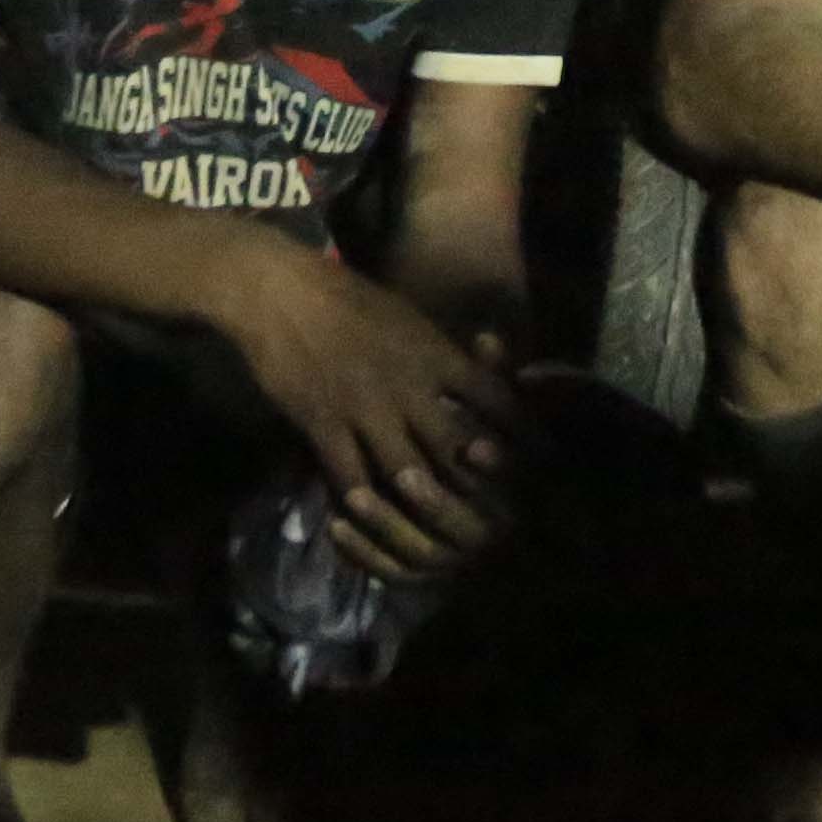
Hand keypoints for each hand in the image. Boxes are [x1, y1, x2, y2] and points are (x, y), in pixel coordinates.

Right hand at [217, 238, 524, 571]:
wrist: (281, 292)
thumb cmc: (347, 297)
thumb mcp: (409, 317)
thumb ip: (440, 353)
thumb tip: (477, 374)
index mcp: (435, 353)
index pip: (493, 397)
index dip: (519, 432)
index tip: (540, 458)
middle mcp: (409, 384)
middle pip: (455, 446)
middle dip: (476, 483)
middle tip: (496, 516)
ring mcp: (366, 407)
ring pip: (406, 470)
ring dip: (422, 502)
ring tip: (438, 530)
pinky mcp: (324, 423)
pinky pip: (348, 474)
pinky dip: (359, 500)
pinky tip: (368, 521)